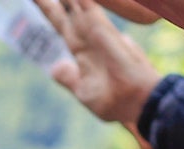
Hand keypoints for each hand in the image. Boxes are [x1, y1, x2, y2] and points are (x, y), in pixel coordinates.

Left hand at [36, 0, 164, 127]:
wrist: (135, 104)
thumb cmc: (114, 102)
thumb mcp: (84, 90)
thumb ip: (69, 77)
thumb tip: (55, 68)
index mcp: (81, 49)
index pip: (60, 22)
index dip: (47, 8)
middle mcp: (87, 36)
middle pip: (64, 7)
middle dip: (51, 0)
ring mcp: (95, 31)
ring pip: (77, 2)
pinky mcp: (102, 30)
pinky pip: (88, 6)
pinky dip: (80, 1)